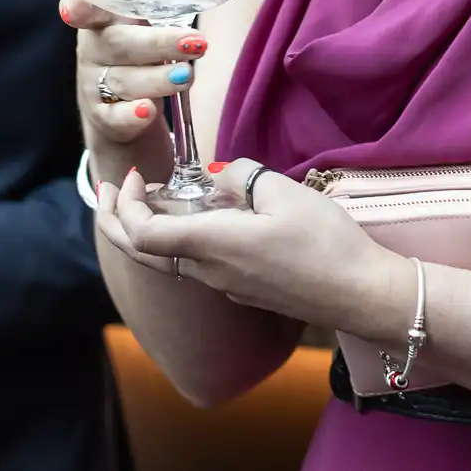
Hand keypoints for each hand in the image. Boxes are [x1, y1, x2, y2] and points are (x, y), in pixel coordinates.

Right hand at [63, 0, 205, 156]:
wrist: (119, 111)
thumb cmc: (137, 53)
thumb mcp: (139, 24)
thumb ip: (155, 5)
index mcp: (102, 19)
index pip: (86, 7)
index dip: (79, 6)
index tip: (74, 10)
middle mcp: (94, 50)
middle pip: (119, 43)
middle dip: (159, 43)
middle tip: (196, 42)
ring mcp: (95, 85)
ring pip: (124, 81)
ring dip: (159, 78)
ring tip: (187, 75)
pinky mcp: (103, 118)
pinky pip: (116, 117)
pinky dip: (132, 115)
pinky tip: (148, 111)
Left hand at [101, 160, 412, 340]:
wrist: (360, 294)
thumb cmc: (326, 243)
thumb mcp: (285, 192)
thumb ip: (243, 177)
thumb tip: (224, 175)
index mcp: (212, 244)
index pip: (142, 234)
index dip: (125, 206)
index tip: (135, 177)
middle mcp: (209, 271)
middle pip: (142, 254)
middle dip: (115, 222)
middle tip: (110, 191)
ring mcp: (225, 286)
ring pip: (169, 260)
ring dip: (150, 228)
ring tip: (157, 195)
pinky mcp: (243, 290)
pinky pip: (197, 265)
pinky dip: (182, 239)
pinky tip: (203, 217)